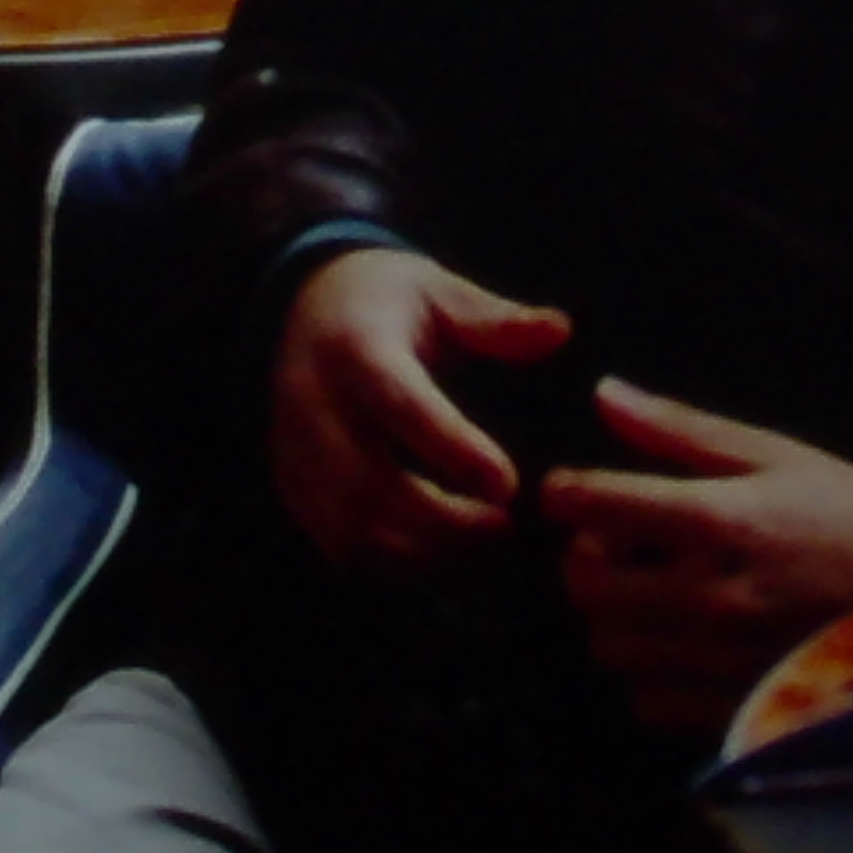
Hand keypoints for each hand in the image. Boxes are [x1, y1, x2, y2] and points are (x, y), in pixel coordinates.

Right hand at [270, 248, 574, 583]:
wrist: (307, 307)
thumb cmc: (389, 300)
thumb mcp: (440, 292)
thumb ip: (496, 320)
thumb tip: (559, 331)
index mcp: (354, 345)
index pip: (398, 403)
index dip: (451, 448)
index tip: (508, 485)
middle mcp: (312, 404)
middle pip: (366, 483)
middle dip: (440, 520)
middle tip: (504, 527)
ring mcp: (294, 452)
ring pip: (348, 526)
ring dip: (419, 549)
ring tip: (481, 543)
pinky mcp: (293, 486)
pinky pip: (337, 543)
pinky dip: (392, 561)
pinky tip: (442, 554)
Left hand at [540, 382, 852, 734]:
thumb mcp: (780, 456)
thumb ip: (683, 432)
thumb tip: (604, 395)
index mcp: (722, 521)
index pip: (600, 505)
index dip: (566, 493)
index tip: (570, 491)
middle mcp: (712, 597)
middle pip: (587, 588)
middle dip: (588, 561)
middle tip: (620, 547)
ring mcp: (721, 663)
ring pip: (611, 649)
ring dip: (619, 619)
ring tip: (659, 597)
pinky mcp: (733, 711)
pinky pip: (649, 701)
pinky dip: (653, 673)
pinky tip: (688, 646)